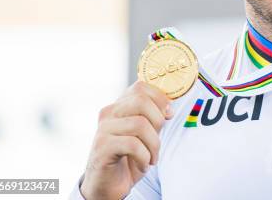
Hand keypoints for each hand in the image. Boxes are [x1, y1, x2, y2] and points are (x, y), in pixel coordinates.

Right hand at [80, 81, 172, 199]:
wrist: (107, 185)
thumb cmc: (128, 158)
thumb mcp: (144, 134)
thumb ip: (153, 118)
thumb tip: (169, 109)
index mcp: (120, 106)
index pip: (141, 86)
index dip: (160, 99)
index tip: (168, 115)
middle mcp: (109, 113)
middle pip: (141, 101)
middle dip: (158, 121)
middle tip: (157, 140)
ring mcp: (103, 129)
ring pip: (139, 124)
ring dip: (153, 145)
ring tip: (151, 158)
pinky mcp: (102, 147)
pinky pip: (132, 144)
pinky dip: (144, 156)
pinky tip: (143, 164)